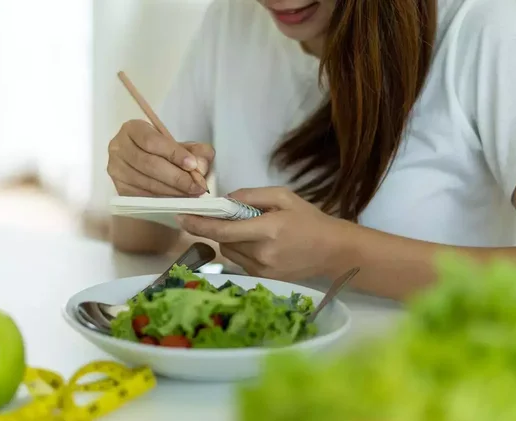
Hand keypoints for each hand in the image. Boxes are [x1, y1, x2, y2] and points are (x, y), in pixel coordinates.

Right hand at [107, 119, 214, 196]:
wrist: (149, 165)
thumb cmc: (165, 153)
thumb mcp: (182, 145)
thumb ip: (197, 151)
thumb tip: (201, 165)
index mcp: (132, 129)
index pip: (152, 141)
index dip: (174, 154)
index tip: (193, 165)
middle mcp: (118, 147)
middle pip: (149, 164)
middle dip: (176, 177)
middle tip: (196, 186)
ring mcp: (116, 169)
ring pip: (146, 182)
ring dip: (172, 191)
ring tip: (191, 194)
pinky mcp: (119, 188)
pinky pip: (142, 196)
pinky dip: (162, 199)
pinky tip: (176, 200)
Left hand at [175, 187, 351, 280]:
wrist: (333, 251)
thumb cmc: (309, 220)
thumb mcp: (283, 196)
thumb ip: (250, 195)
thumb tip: (224, 200)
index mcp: (268, 230)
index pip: (223, 230)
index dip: (199, 224)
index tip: (182, 217)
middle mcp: (262, 254)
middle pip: (222, 241)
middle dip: (218, 227)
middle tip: (228, 215)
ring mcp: (262, 271)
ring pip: (228, 252)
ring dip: (229, 239)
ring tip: (251, 229)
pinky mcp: (263, 279)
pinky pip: (239, 261)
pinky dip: (241, 249)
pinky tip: (259, 243)